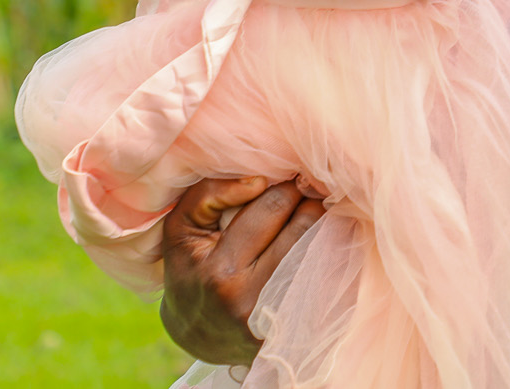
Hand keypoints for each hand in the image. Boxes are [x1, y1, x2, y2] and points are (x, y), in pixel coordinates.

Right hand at [160, 177, 324, 364]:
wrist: (198, 332)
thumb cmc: (190, 269)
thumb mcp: (182, 229)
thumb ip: (208, 194)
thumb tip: (259, 181)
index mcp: (219, 273)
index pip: (273, 208)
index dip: (287, 186)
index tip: (290, 178)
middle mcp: (250, 298)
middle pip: (304, 227)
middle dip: (309, 202)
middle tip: (310, 192)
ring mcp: (277, 317)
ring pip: (320, 250)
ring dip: (323, 225)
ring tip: (314, 214)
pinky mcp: (298, 327)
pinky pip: (326, 276)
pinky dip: (327, 252)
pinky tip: (319, 243)